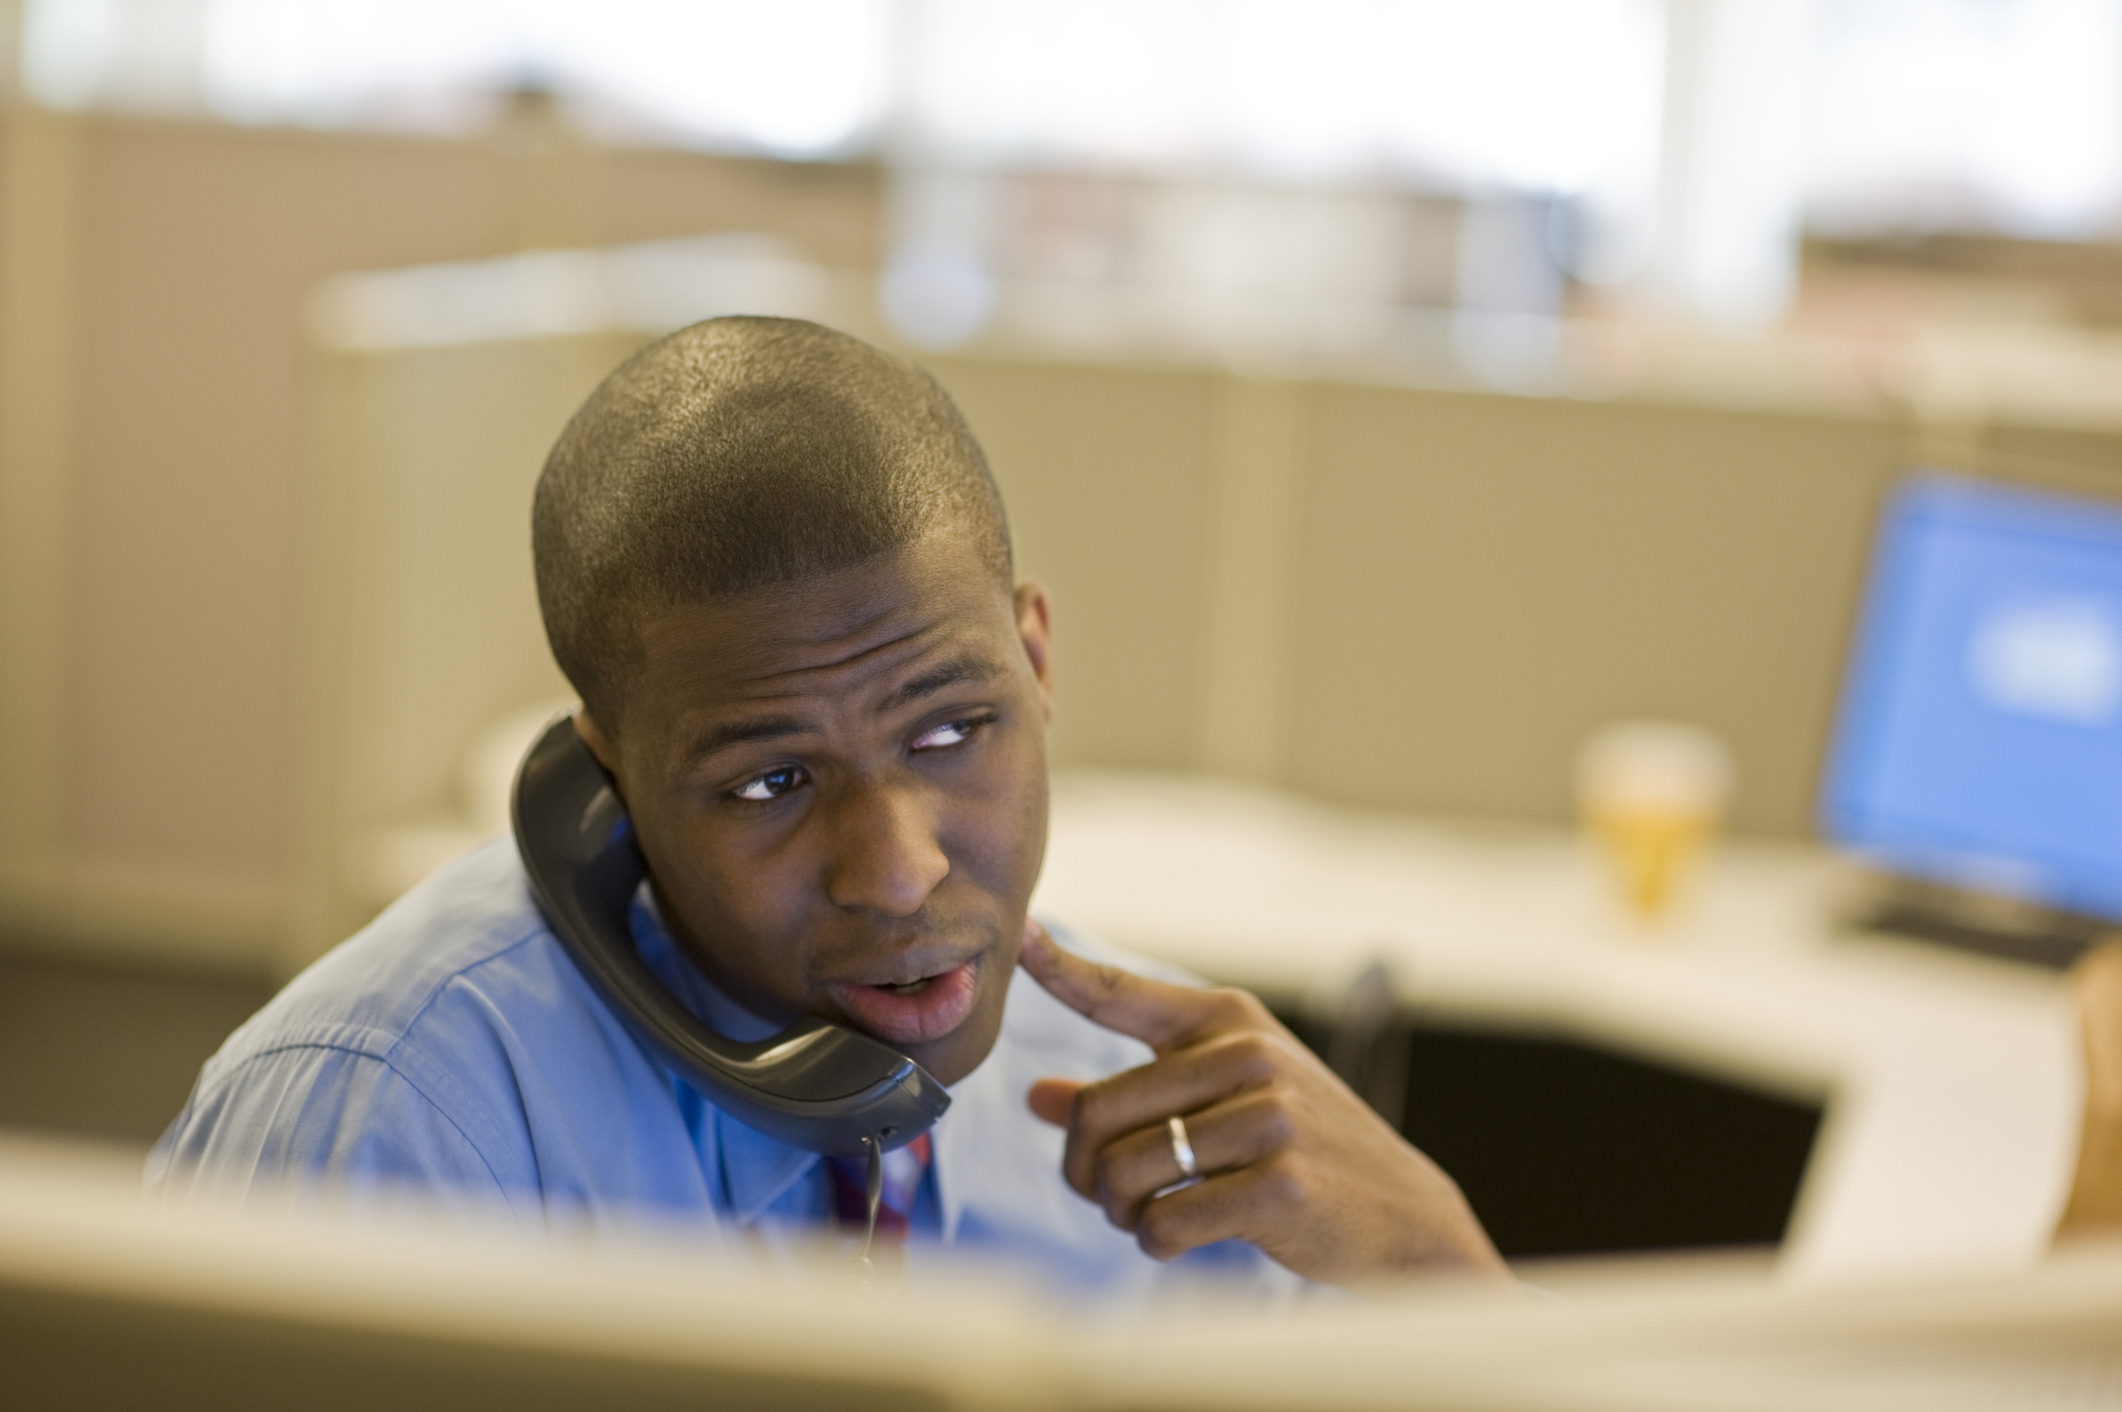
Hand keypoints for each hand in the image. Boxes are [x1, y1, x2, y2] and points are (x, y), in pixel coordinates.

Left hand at [1020, 923, 1506, 1285]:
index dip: (1063, 967)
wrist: (1402, 1212)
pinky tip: (1180, 1240)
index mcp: (1230, 1020)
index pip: (1123, 993)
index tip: (1022, 937)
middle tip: (1105, 1195)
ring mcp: (1269, 1119)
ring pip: (1122, 1173)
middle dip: (1082, 1169)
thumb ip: (1135, 1095)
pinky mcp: (1279, 1186)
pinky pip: (1163, 1223)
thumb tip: (1037, 1097)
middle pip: (1095, 1112)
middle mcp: (1248, 1056)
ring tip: (1148, 1218)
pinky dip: (1155, 1243)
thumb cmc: (1301, 1149)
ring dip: (1118, 1213)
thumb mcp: (1227, 1099)